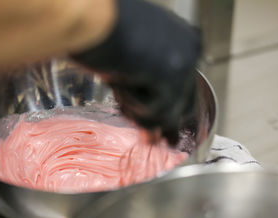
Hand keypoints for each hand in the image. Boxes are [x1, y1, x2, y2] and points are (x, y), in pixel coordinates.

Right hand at [72, 0, 201, 144]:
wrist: (88, 15)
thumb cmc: (102, 30)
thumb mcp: (134, 58)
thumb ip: (147, 82)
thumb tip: (152, 124)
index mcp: (185, 38)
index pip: (186, 87)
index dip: (172, 112)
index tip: (164, 130)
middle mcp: (190, 48)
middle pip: (184, 103)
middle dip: (166, 125)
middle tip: (158, 142)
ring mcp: (183, 61)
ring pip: (168, 112)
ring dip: (140, 113)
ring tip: (119, 99)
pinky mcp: (170, 75)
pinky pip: (153, 111)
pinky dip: (131, 104)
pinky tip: (116, 83)